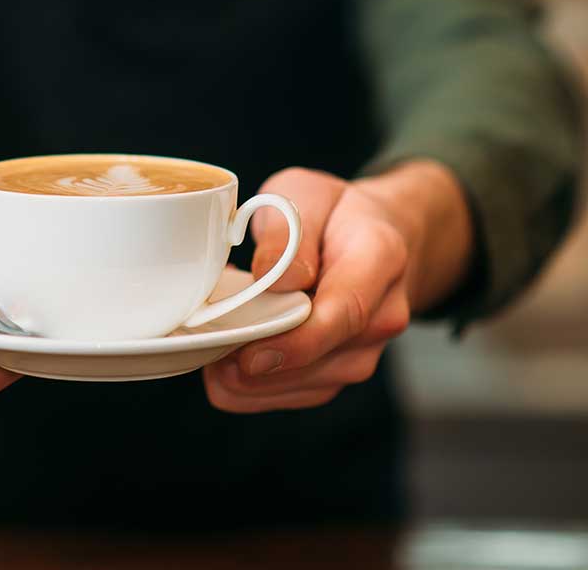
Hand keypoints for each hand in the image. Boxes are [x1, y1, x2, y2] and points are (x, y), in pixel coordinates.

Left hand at [203, 162, 471, 412]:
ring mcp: (365, 350)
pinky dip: (253, 386)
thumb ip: (288, 231)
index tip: (250, 355)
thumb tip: (271, 278)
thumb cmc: (333, 212)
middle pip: (323, 360)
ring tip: (207, 345)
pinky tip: (221, 360)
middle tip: (204, 346)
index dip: (298, 341)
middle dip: (259, 366)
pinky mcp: (339, 371)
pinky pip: (294, 394)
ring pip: (305, 387)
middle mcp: (383, 314)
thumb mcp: (305, 193)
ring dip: (251, 379)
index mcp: (380, 257)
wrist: (373, 235)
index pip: (346, 311)